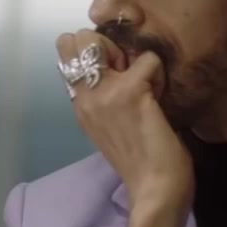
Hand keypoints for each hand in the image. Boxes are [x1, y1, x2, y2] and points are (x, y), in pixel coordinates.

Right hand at [56, 30, 192, 213]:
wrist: (156, 189)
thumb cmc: (140, 161)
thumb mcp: (108, 125)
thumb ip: (103, 96)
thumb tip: (119, 65)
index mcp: (78, 103)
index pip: (67, 52)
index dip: (93, 51)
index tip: (115, 74)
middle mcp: (83, 95)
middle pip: (77, 38)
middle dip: (106, 44)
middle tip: (127, 73)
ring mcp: (103, 92)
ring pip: (102, 39)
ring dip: (130, 56)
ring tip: (143, 84)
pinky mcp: (130, 91)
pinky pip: (147, 59)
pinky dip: (158, 73)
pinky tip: (160, 97)